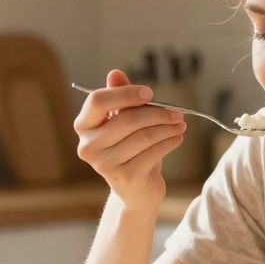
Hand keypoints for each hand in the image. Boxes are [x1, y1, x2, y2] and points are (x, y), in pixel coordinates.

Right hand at [74, 70, 186, 210]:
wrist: (136, 189)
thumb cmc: (129, 148)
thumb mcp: (124, 121)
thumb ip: (119, 97)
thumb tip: (115, 73)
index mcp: (83, 125)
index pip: (98, 101)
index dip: (125, 94)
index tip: (150, 93)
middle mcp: (88, 146)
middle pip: (126, 119)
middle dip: (157, 113)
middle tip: (178, 112)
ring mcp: (104, 165)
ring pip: (143, 136)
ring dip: (167, 128)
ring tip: (180, 124)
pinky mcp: (124, 178)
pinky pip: (152, 153)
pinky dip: (169, 143)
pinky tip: (177, 138)